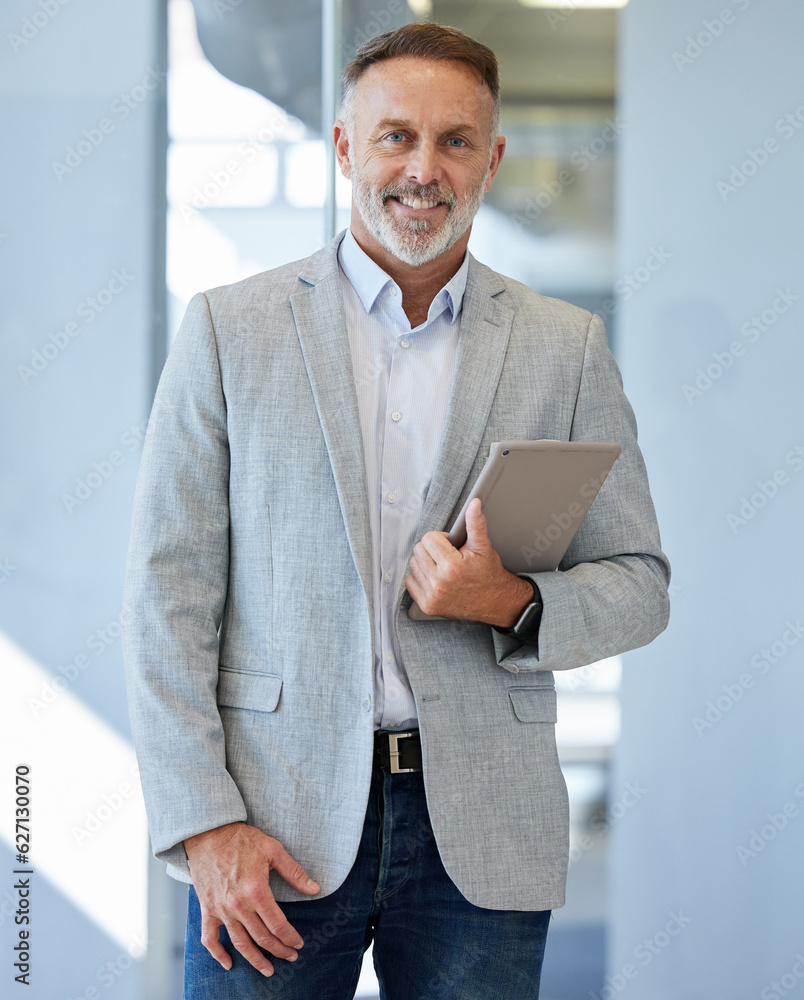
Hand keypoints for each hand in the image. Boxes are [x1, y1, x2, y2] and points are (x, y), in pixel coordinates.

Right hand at [184, 821, 319, 976]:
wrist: (209, 834)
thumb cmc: (242, 839)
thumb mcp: (273, 850)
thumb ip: (294, 872)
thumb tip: (315, 888)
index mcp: (257, 890)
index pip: (278, 924)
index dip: (290, 937)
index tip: (298, 943)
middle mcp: (238, 905)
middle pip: (262, 937)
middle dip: (279, 950)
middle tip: (290, 956)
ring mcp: (221, 909)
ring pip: (240, 943)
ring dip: (255, 960)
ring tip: (268, 970)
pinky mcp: (207, 909)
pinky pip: (210, 938)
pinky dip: (218, 954)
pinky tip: (229, 963)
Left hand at [405, 498, 534, 626]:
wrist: (495, 601)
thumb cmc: (488, 574)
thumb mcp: (483, 546)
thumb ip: (475, 523)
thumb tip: (473, 504)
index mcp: (452, 566)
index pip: (429, 538)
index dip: (441, 539)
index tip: (451, 546)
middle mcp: (439, 583)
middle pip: (419, 550)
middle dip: (432, 550)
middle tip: (448, 557)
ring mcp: (432, 596)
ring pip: (413, 565)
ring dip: (425, 563)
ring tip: (442, 568)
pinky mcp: (427, 606)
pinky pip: (410, 582)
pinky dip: (420, 579)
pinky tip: (436, 579)